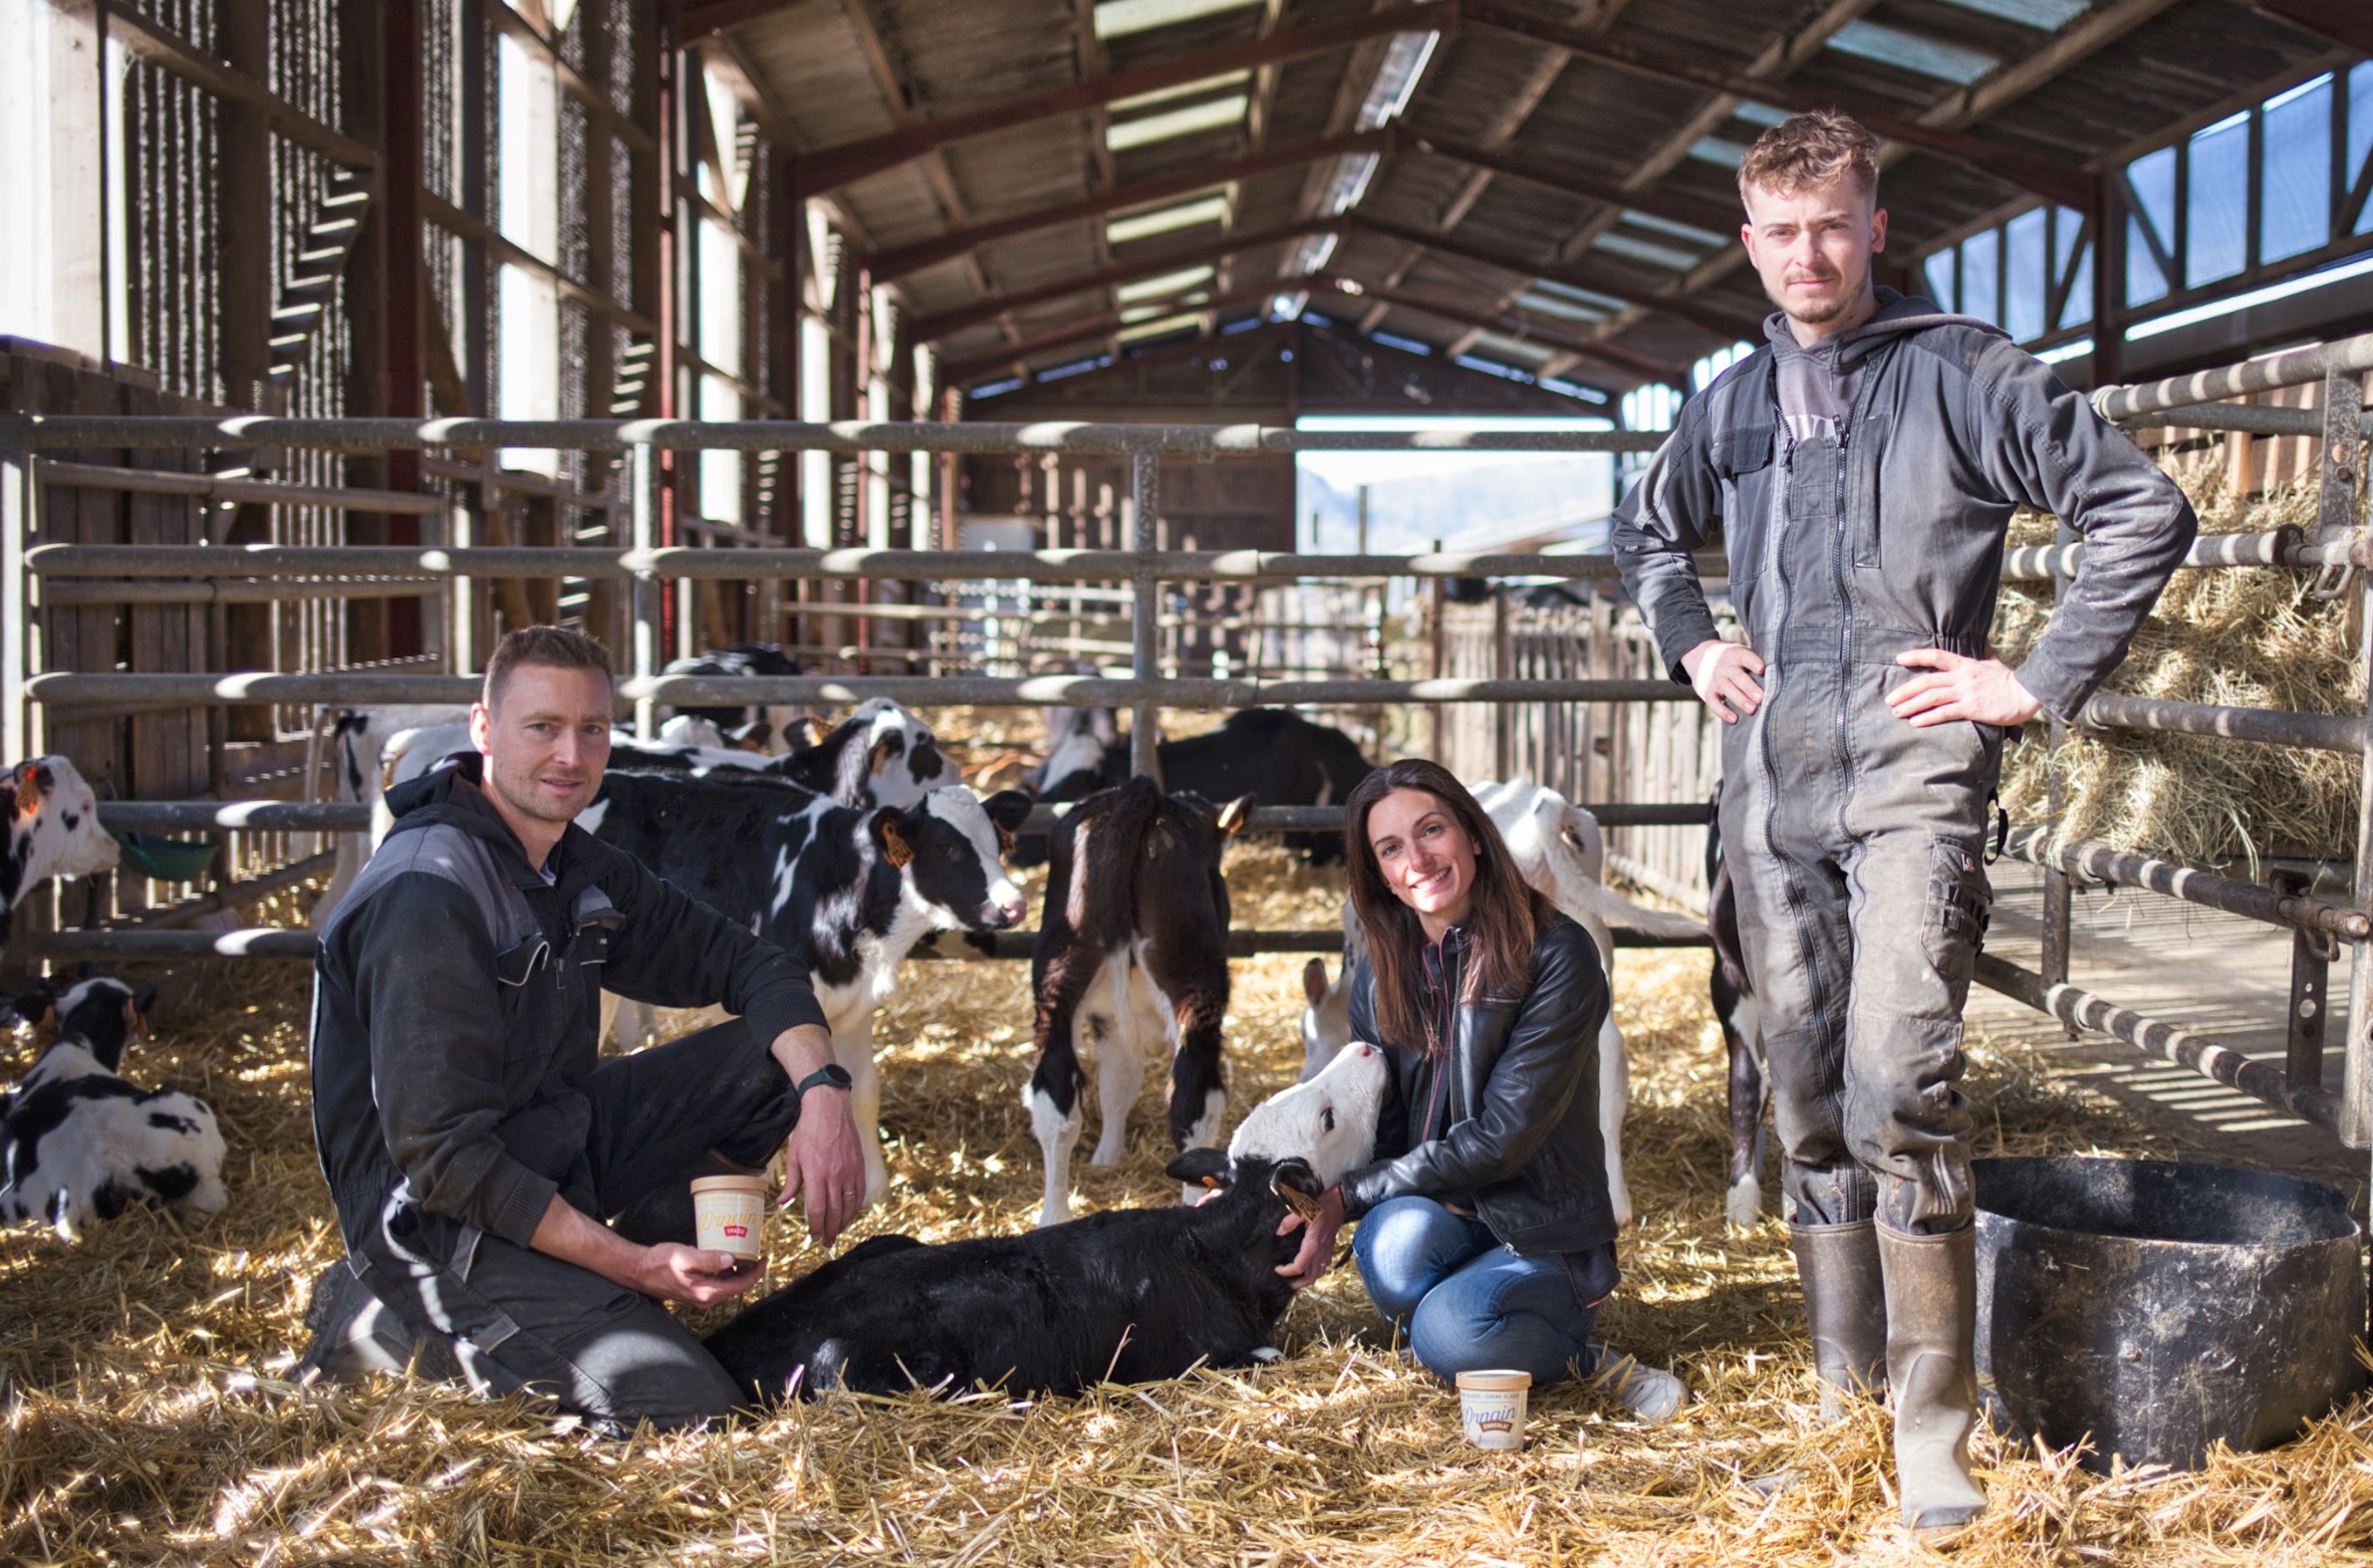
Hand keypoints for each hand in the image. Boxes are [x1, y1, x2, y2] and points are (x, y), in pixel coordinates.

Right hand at [637, 1242, 763, 1306]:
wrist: (639, 1270)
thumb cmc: (659, 1262)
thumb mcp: (685, 1256)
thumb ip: (708, 1259)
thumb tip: (730, 1259)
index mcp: (706, 1292)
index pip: (740, 1285)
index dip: (756, 1272)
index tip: (765, 1258)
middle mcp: (706, 1298)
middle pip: (737, 1286)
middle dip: (750, 1270)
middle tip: (757, 1251)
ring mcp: (701, 1296)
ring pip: (727, 1284)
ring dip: (738, 1270)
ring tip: (745, 1251)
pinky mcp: (696, 1290)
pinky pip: (718, 1282)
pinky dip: (726, 1270)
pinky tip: (726, 1256)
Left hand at [780, 1090, 863, 1245]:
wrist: (829, 1107)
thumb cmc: (808, 1130)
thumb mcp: (794, 1156)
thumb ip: (791, 1182)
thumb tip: (783, 1202)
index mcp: (816, 1174)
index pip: (817, 1209)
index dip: (815, 1226)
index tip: (813, 1235)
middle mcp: (835, 1175)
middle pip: (834, 1211)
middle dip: (830, 1230)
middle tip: (826, 1242)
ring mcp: (850, 1170)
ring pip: (849, 1205)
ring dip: (843, 1222)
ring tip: (837, 1232)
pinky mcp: (859, 1164)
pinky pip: (859, 1192)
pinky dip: (855, 1206)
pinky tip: (850, 1214)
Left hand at [1274, 1187, 1345, 1289]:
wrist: (1340, 1200)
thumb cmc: (1322, 1204)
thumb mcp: (1303, 1209)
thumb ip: (1289, 1222)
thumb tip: (1279, 1232)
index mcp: (1313, 1244)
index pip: (1299, 1267)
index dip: (1286, 1271)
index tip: (1276, 1268)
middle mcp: (1321, 1251)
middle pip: (1311, 1277)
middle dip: (1298, 1283)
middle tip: (1286, 1282)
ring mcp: (1327, 1250)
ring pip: (1320, 1273)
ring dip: (1308, 1279)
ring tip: (1296, 1278)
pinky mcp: (1330, 1247)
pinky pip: (1324, 1265)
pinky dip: (1316, 1271)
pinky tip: (1309, 1266)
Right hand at [1679, 639, 1764, 723]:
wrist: (1701, 659)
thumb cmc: (1733, 660)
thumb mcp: (1741, 653)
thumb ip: (1755, 661)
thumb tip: (1780, 671)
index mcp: (1736, 655)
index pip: (1744, 657)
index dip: (1753, 662)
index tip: (1762, 669)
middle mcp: (1725, 667)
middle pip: (1737, 676)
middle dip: (1749, 687)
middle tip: (1761, 698)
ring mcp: (1715, 680)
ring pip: (1727, 689)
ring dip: (1740, 700)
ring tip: (1752, 710)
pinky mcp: (1708, 692)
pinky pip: (1713, 703)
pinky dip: (1723, 711)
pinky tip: (1734, 719)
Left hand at [1888, 648, 2041, 727]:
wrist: (2027, 693)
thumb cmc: (2010, 680)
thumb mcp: (1995, 662)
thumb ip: (1984, 654)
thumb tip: (1983, 643)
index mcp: (1966, 664)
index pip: (1937, 656)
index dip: (1917, 656)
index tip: (1899, 659)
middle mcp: (1962, 677)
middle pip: (1927, 681)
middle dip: (1905, 690)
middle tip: (1890, 699)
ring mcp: (1966, 692)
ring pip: (1932, 697)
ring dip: (1911, 705)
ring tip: (1897, 712)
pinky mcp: (1972, 708)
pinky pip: (1945, 713)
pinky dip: (1928, 717)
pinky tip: (1915, 722)